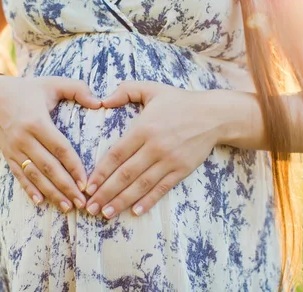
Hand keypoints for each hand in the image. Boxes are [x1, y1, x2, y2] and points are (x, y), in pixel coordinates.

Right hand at [0, 75, 101, 212]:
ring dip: (51, 193)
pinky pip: (18, 175)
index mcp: (37, 121)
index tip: (86, 182)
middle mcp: (24, 138)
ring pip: (34, 175)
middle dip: (66, 186)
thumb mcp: (53, 83)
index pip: (60, 148)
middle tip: (82, 202)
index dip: (74, 166)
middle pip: (48, 167)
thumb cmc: (30, 90)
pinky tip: (41, 202)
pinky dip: (29, 190)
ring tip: (67, 207)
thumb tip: (100, 103)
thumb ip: (78, 89)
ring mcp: (14, 148)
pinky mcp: (7, 155)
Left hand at [84, 81, 226, 218]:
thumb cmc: (179, 101)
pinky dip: (149, 201)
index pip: (116, 155)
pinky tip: (136, 211)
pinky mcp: (182, 170)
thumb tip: (102, 101)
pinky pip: (162, 188)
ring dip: (122, 201)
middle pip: (125, 174)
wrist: (214, 115)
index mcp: (144, 128)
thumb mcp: (151, 88)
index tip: (87, 186)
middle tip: (90, 207)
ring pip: (141, 185)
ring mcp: (170, 160)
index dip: (101, 172)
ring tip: (106, 214)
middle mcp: (155, 147)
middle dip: (105, 193)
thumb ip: (125, 90)